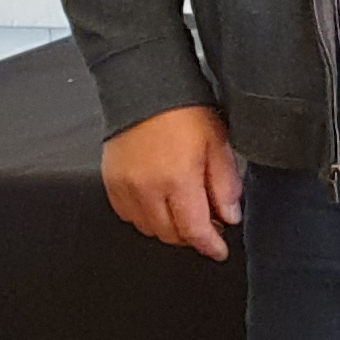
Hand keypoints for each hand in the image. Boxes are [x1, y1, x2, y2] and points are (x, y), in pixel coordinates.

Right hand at [100, 104, 242, 259]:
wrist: (145, 88)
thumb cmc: (184, 111)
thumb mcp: (218, 144)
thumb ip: (225, 184)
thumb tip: (230, 216)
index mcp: (177, 180)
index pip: (194, 230)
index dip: (210, 246)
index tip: (219, 251)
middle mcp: (146, 189)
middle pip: (170, 234)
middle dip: (192, 236)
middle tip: (209, 225)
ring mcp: (124, 187)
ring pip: (148, 228)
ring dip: (169, 228)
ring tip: (186, 212)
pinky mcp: (110, 182)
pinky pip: (128, 215)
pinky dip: (146, 217)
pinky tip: (161, 204)